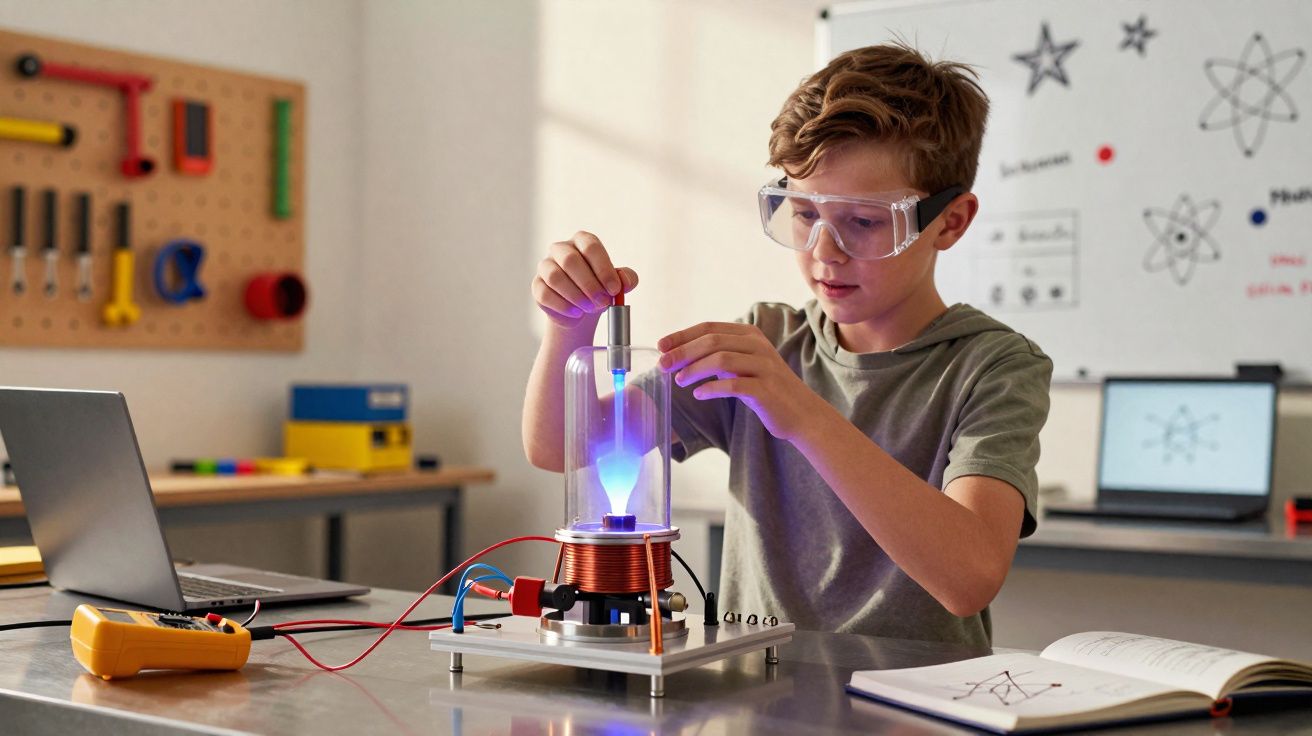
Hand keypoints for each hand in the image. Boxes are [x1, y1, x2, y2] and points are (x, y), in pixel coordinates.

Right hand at [533, 231, 637, 328]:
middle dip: (589, 285)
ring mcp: (546, 266)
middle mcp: (561, 249)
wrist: (581, 310)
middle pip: (570, 260)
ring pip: (555, 277)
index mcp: (583, 241)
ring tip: (588, 309)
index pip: (590, 247)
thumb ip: (627, 279)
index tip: (614, 289)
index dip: (603, 268)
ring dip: (576, 296)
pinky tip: (575, 313)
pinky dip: (563, 306)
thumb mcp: (618, 284)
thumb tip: (624, 281)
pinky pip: (545, 294)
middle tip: (602, 302)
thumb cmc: (600, 289)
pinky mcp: (537, 285)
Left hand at [657, 322, 824, 442]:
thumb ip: (720, 354)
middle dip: (683, 352)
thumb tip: (680, 354)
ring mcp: (764, 366)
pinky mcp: (766, 389)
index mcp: (750, 334)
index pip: (709, 327)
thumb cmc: (766, 389)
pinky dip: (712, 388)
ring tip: (679, 381)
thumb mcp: (744, 364)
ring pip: (721, 359)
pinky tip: (699, 394)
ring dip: (694, 370)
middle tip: (663, 365)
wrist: (801, 413)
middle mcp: (758, 345)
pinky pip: (733, 385)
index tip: (661, 346)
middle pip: (712, 341)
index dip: (682, 335)